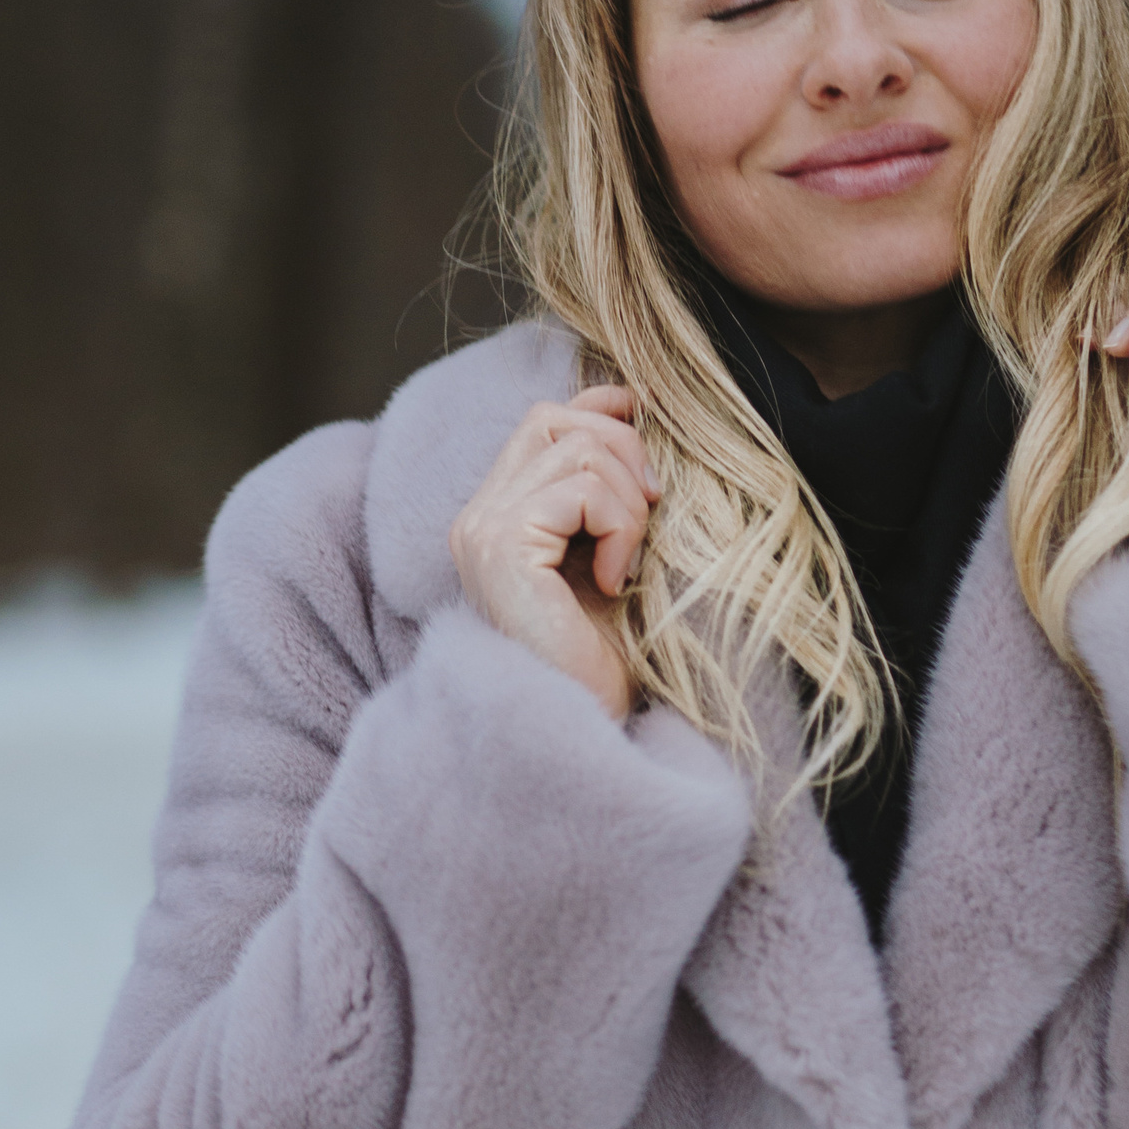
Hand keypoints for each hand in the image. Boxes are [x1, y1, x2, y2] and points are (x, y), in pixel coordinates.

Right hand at [448, 386, 660, 717]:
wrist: (585, 725)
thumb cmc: (602, 658)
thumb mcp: (612, 553)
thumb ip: (609, 489)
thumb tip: (630, 403)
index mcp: (497, 518)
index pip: (541, 422)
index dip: (596, 406)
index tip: (642, 411)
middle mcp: (477, 518)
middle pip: (554, 420)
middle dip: (621, 449)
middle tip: (650, 512)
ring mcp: (482, 530)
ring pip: (576, 451)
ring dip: (628, 501)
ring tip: (627, 561)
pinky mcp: (501, 547)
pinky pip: (581, 490)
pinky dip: (619, 528)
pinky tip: (613, 580)